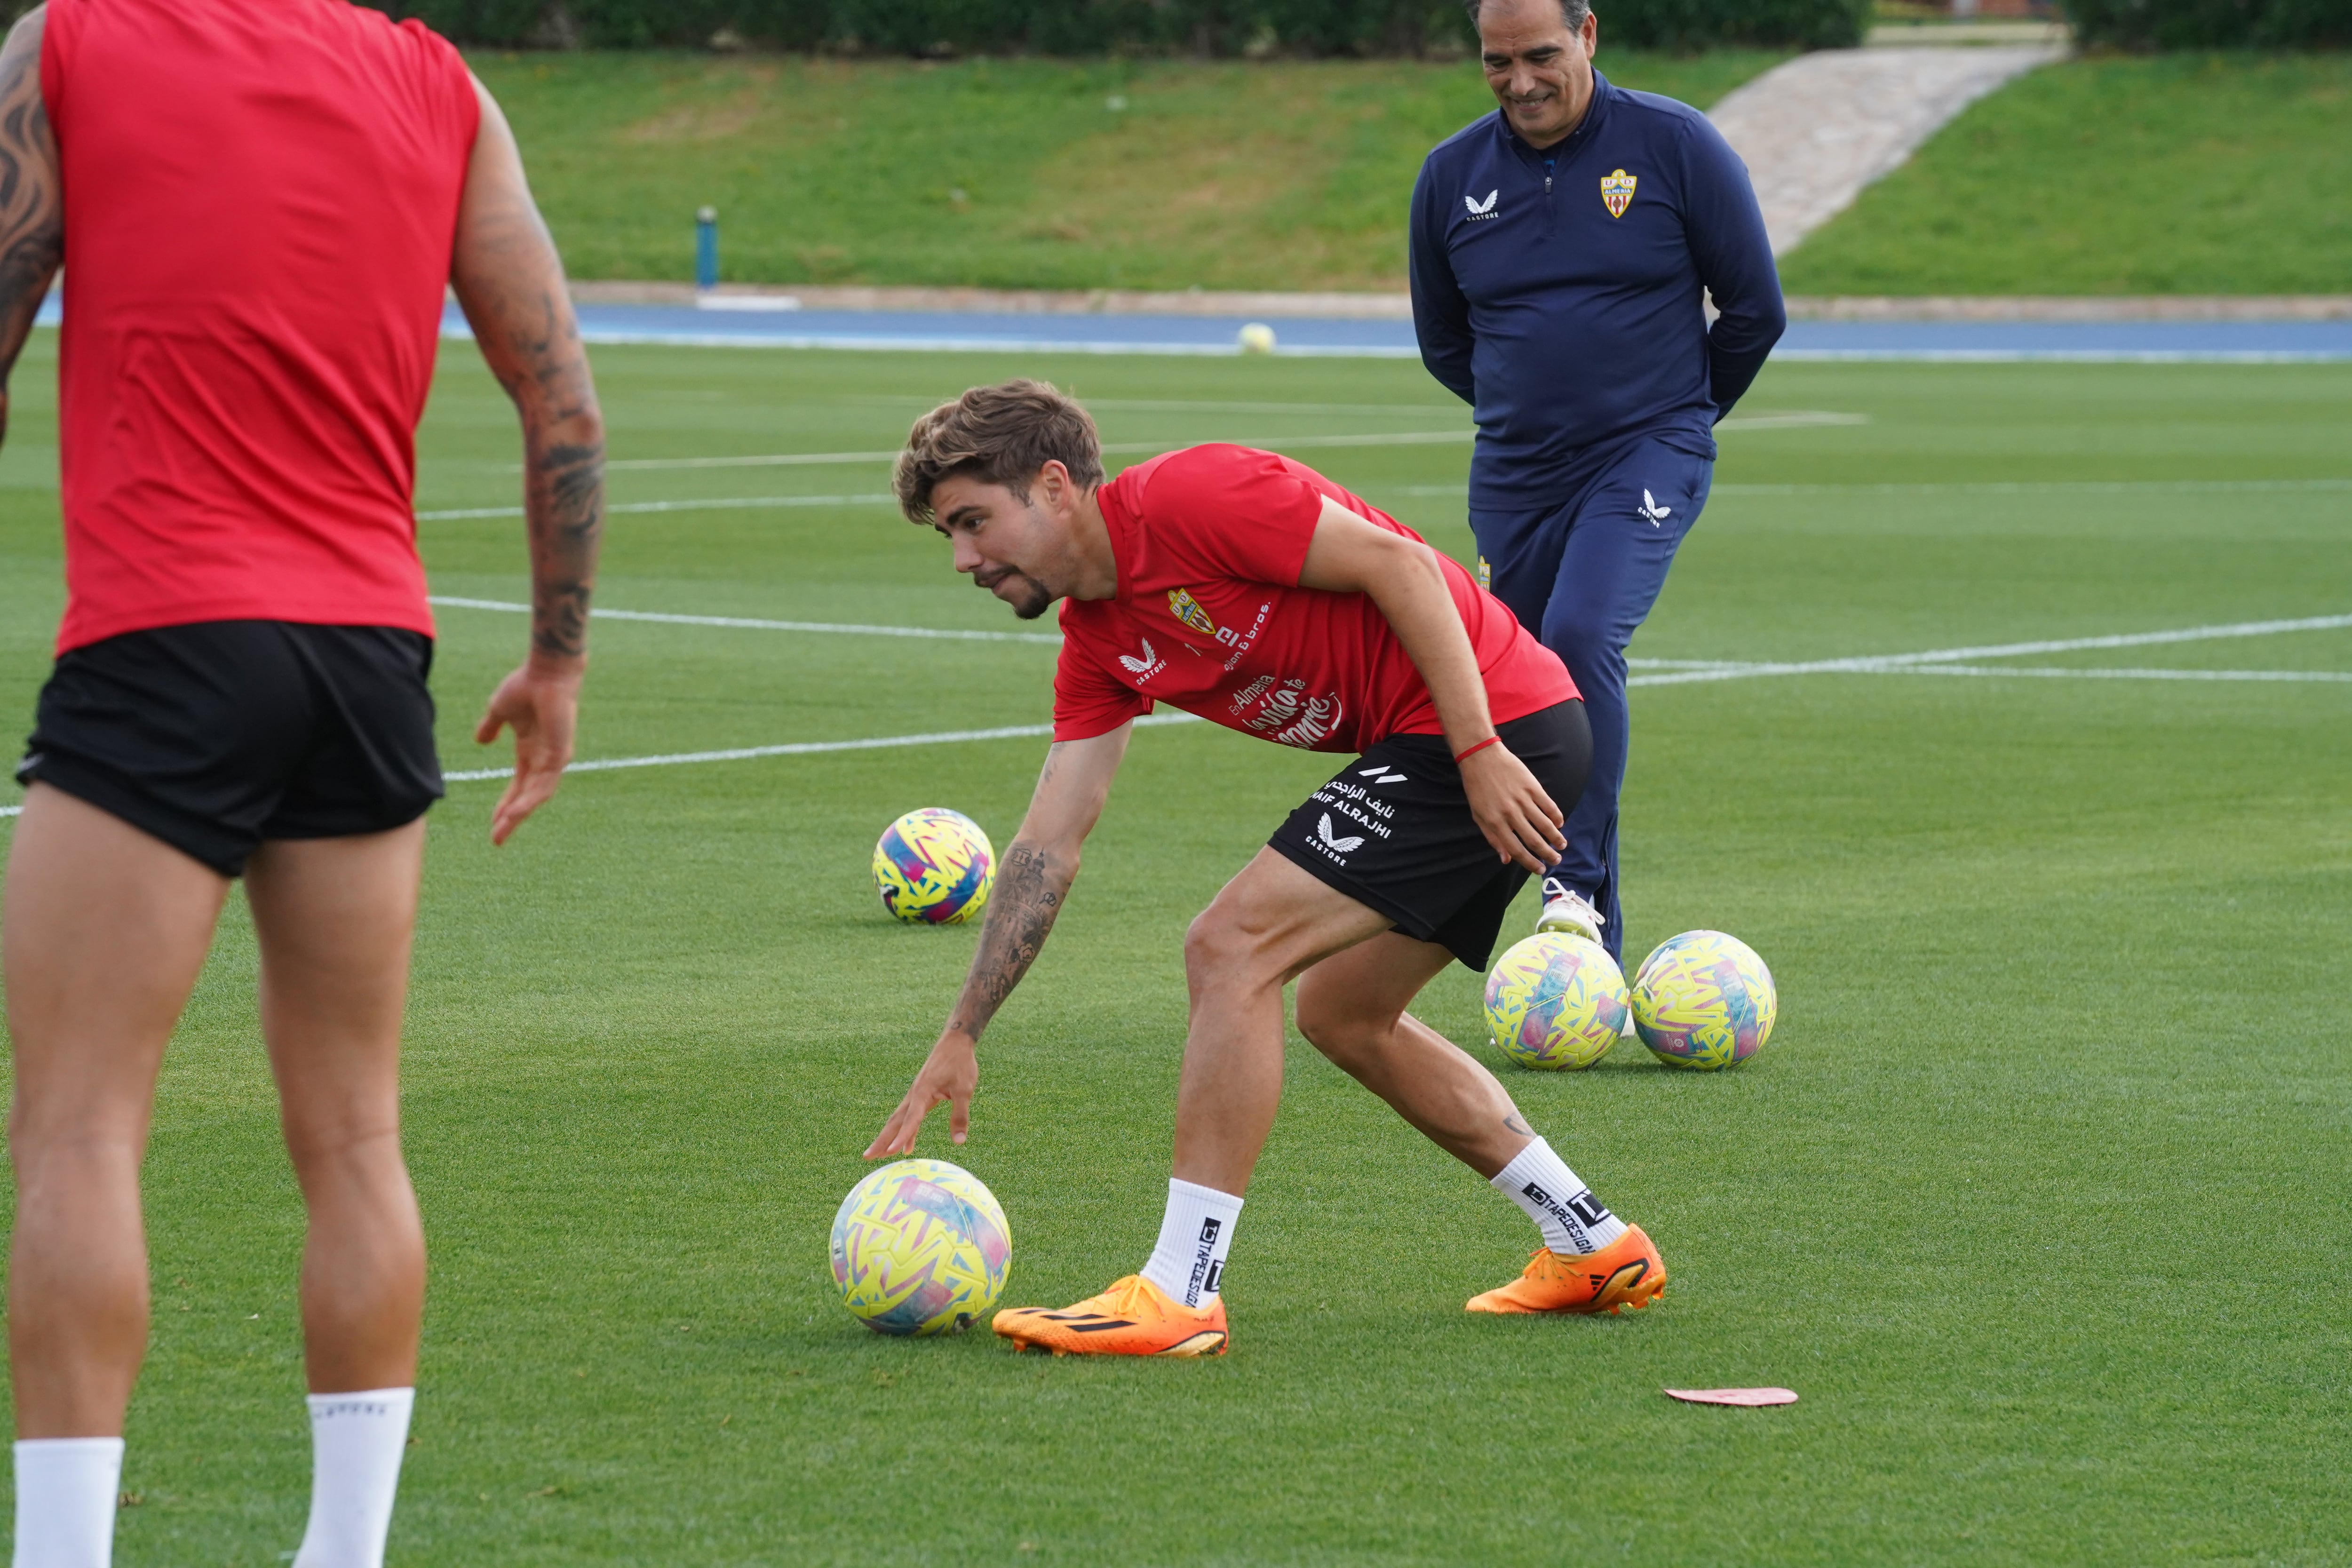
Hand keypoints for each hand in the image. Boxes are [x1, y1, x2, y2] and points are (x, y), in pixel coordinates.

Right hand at [473, 656, 582, 844]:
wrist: (545, 672)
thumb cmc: (525, 686)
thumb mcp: (499, 710)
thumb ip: (491, 727)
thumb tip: (480, 741)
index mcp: (531, 750)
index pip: (519, 784)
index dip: (506, 804)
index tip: (493, 823)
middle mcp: (544, 758)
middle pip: (527, 796)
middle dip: (511, 818)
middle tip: (498, 839)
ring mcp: (554, 757)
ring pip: (536, 796)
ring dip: (519, 814)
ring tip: (501, 831)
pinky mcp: (561, 754)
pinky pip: (544, 784)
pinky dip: (529, 800)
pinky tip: (515, 813)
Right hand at [864, 1030, 978, 1157]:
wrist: (955, 1042)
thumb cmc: (960, 1064)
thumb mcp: (964, 1090)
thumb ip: (960, 1116)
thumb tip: (959, 1142)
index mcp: (922, 1092)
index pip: (911, 1119)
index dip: (902, 1137)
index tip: (891, 1152)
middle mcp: (914, 1094)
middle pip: (895, 1121)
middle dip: (882, 1140)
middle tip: (868, 1157)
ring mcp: (915, 1095)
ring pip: (898, 1119)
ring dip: (889, 1137)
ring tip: (878, 1155)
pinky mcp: (920, 1095)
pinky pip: (909, 1116)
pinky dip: (907, 1131)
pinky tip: (906, 1146)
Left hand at [1460, 742, 1563, 872]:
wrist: (1481, 757)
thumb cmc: (1477, 788)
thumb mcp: (1478, 816)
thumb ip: (1492, 838)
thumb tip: (1506, 860)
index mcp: (1495, 822)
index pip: (1516, 849)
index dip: (1530, 862)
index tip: (1540, 869)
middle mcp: (1510, 813)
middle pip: (1534, 840)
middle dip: (1547, 854)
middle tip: (1556, 860)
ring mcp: (1522, 799)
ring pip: (1545, 824)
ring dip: (1556, 837)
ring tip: (1562, 845)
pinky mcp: (1532, 786)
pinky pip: (1548, 805)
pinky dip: (1556, 817)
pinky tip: (1559, 824)